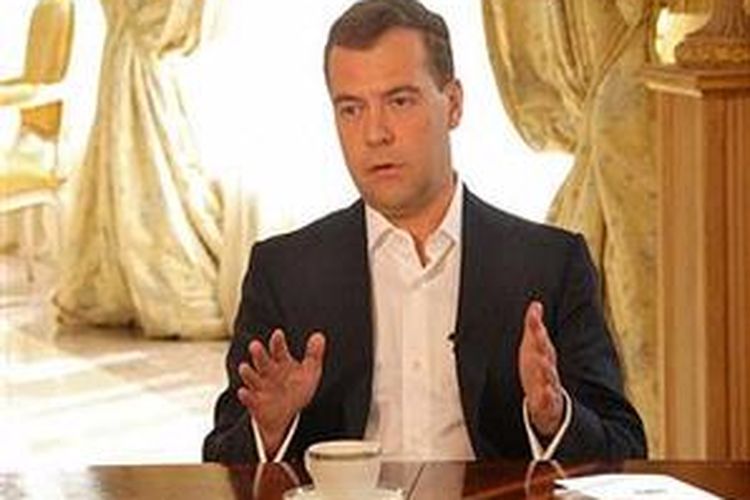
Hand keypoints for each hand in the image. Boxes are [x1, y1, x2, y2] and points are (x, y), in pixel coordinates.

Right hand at [237, 329, 325, 456]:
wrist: (286, 414)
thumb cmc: (297, 388)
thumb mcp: (309, 372)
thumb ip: (314, 354)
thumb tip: (319, 335)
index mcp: (281, 362)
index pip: (279, 350)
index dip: (278, 342)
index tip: (278, 334)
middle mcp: (268, 372)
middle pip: (262, 361)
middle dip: (259, 354)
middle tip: (254, 345)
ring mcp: (260, 387)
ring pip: (251, 377)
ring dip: (248, 373)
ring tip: (244, 367)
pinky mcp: (255, 403)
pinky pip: (249, 399)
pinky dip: (246, 395)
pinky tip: (243, 392)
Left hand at [518, 301, 563, 436]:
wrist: (544, 398)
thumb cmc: (537, 367)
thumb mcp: (532, 346)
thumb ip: (534, 325)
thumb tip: (535, 304)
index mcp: (544, 353)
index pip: (540, 338)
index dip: (536, 327)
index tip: (533, 316)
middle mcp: (548, 366)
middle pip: (546, 354)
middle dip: (542, 344)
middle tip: (539, 335)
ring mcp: (549, 383)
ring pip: (549, 375)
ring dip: (547, 369)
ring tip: (543, 363)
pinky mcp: (547, 399)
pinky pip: (549, 397)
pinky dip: (549, 395)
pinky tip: (546, 391)